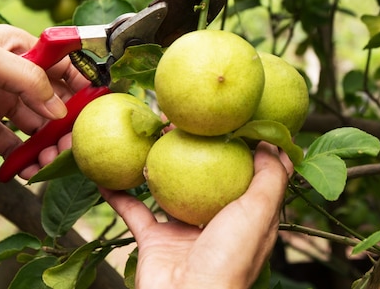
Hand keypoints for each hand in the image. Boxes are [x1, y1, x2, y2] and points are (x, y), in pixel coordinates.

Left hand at [0, 25, 89, 175]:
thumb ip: (27, 79)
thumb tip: (59, 109)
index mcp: (16, 47)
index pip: (60, 64)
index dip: (80, 84)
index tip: (95, 107)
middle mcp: (11, 73)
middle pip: (51, 100)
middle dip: (66, 123)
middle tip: (72, 147)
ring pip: (34, 125)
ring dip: (45, 144)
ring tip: (49, 164)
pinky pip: (10, 142)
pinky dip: (20, 157)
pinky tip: (26, 170)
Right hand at [100, 141, 292, 288]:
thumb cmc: (229, 261)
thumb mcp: (260, 213)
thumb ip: (270, 179)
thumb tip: (273, 143)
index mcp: (245, 219)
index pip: (247, 176)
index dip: (242, 147)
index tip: (231, 119)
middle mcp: (214, 223)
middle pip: (204, 176)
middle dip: (194, 149)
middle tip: (181, 123)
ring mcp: (183, 232)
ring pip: (168, 189)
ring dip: (157, 164)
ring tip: (148, 137)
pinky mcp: (154, 242)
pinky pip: (133, 211)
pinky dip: (119, 194)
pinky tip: (107, 175)